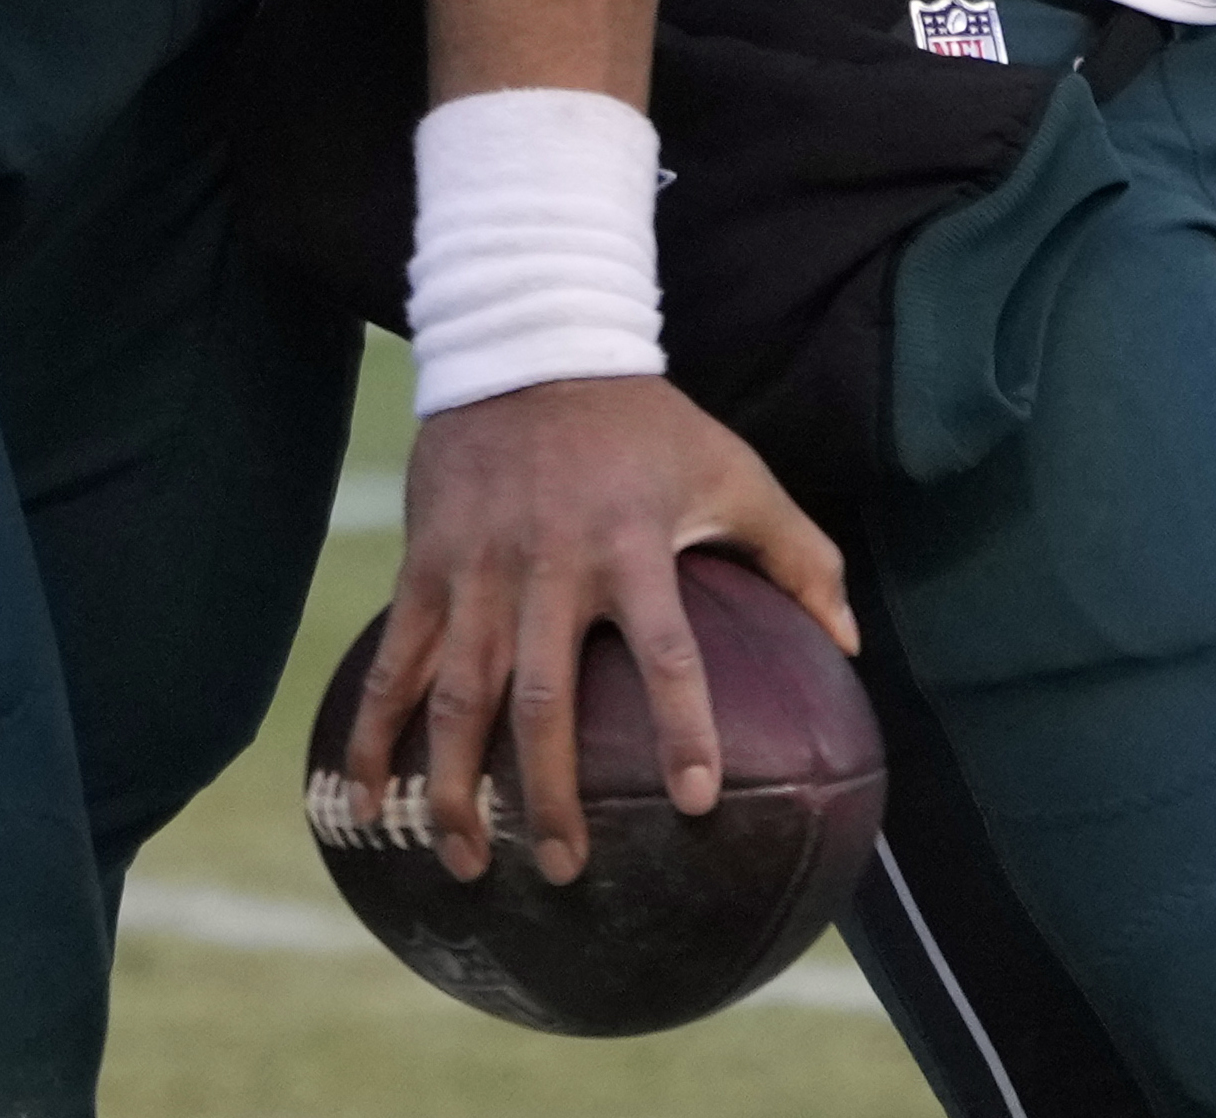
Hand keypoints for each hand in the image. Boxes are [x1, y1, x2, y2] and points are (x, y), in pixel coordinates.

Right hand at [342, 376, 849, 886]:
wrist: (527, 346)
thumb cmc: (646, 425)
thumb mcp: (732, 470)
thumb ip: (798, 555)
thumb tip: (851, 646)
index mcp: (632, 544)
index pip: (666, 650)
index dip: (684, 726)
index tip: (696, 804)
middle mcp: (549, 566)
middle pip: (543, 701)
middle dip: (550, 796)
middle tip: (567, 870)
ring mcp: (477, 571)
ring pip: (456, 698)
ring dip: (455, 788)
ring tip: (468, 864)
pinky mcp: (424, 569)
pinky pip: (392, 665)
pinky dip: (371, 736)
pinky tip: (364, 802)